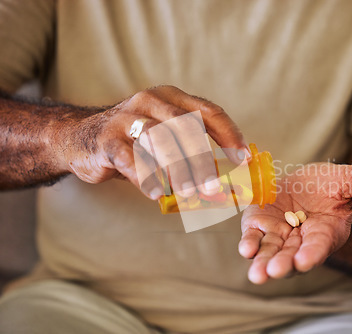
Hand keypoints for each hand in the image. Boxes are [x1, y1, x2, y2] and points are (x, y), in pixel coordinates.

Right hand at [52, 86, 246, 198]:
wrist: (80, 138)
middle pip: (185, 128)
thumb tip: (221, 183)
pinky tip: (157, 194)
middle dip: (203, 160)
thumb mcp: (164, 137)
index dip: (230, 135)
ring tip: (189, 193)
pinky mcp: (107, 138)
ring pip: (160, 141)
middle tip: (214, 187)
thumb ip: (189, 152)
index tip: (243, 158)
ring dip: (178, 170)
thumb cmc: (134, 141)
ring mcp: (127, 117)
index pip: (209, 112)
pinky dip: (146, 178)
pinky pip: (130, 158)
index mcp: (172, 98)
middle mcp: (151, 101)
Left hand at [239, 163, 351, 283]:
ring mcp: (279, 233)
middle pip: (291, 256)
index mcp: (326, 232)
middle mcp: (302, 239)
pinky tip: (246, 249)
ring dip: (263, 262)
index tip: (304, 260)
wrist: (309, 181)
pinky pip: (255, 236)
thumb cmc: (336, 184)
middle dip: (283, 264)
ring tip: (258, 274)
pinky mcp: (260, 223)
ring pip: (271, 251)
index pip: (319, 246)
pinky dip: (250, 242)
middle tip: (273, 272)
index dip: (312, 253)